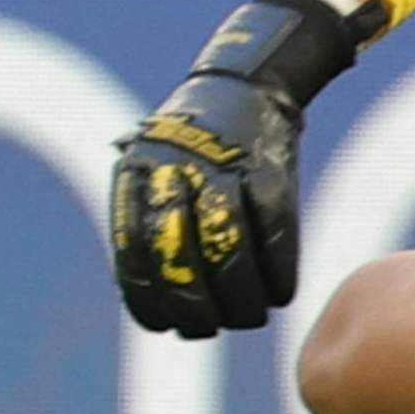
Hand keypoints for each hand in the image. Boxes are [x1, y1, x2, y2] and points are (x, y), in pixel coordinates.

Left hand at [105, 0, 367, 337]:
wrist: (244, 85)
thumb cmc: (196, 146)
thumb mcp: (155, 174)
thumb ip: (148, 231)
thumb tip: (151, 309)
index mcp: (138, 177)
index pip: (135, 259)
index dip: (153, 303)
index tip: (171, 326)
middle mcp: (174, 173)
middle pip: (180, 263)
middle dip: (198, 310)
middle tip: (212, 328)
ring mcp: (221, 170)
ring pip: (229, 253)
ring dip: (242, 300)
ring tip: (250, 317)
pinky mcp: (265, 170)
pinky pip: (273, 233)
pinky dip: (279, 271)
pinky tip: (280, 293)